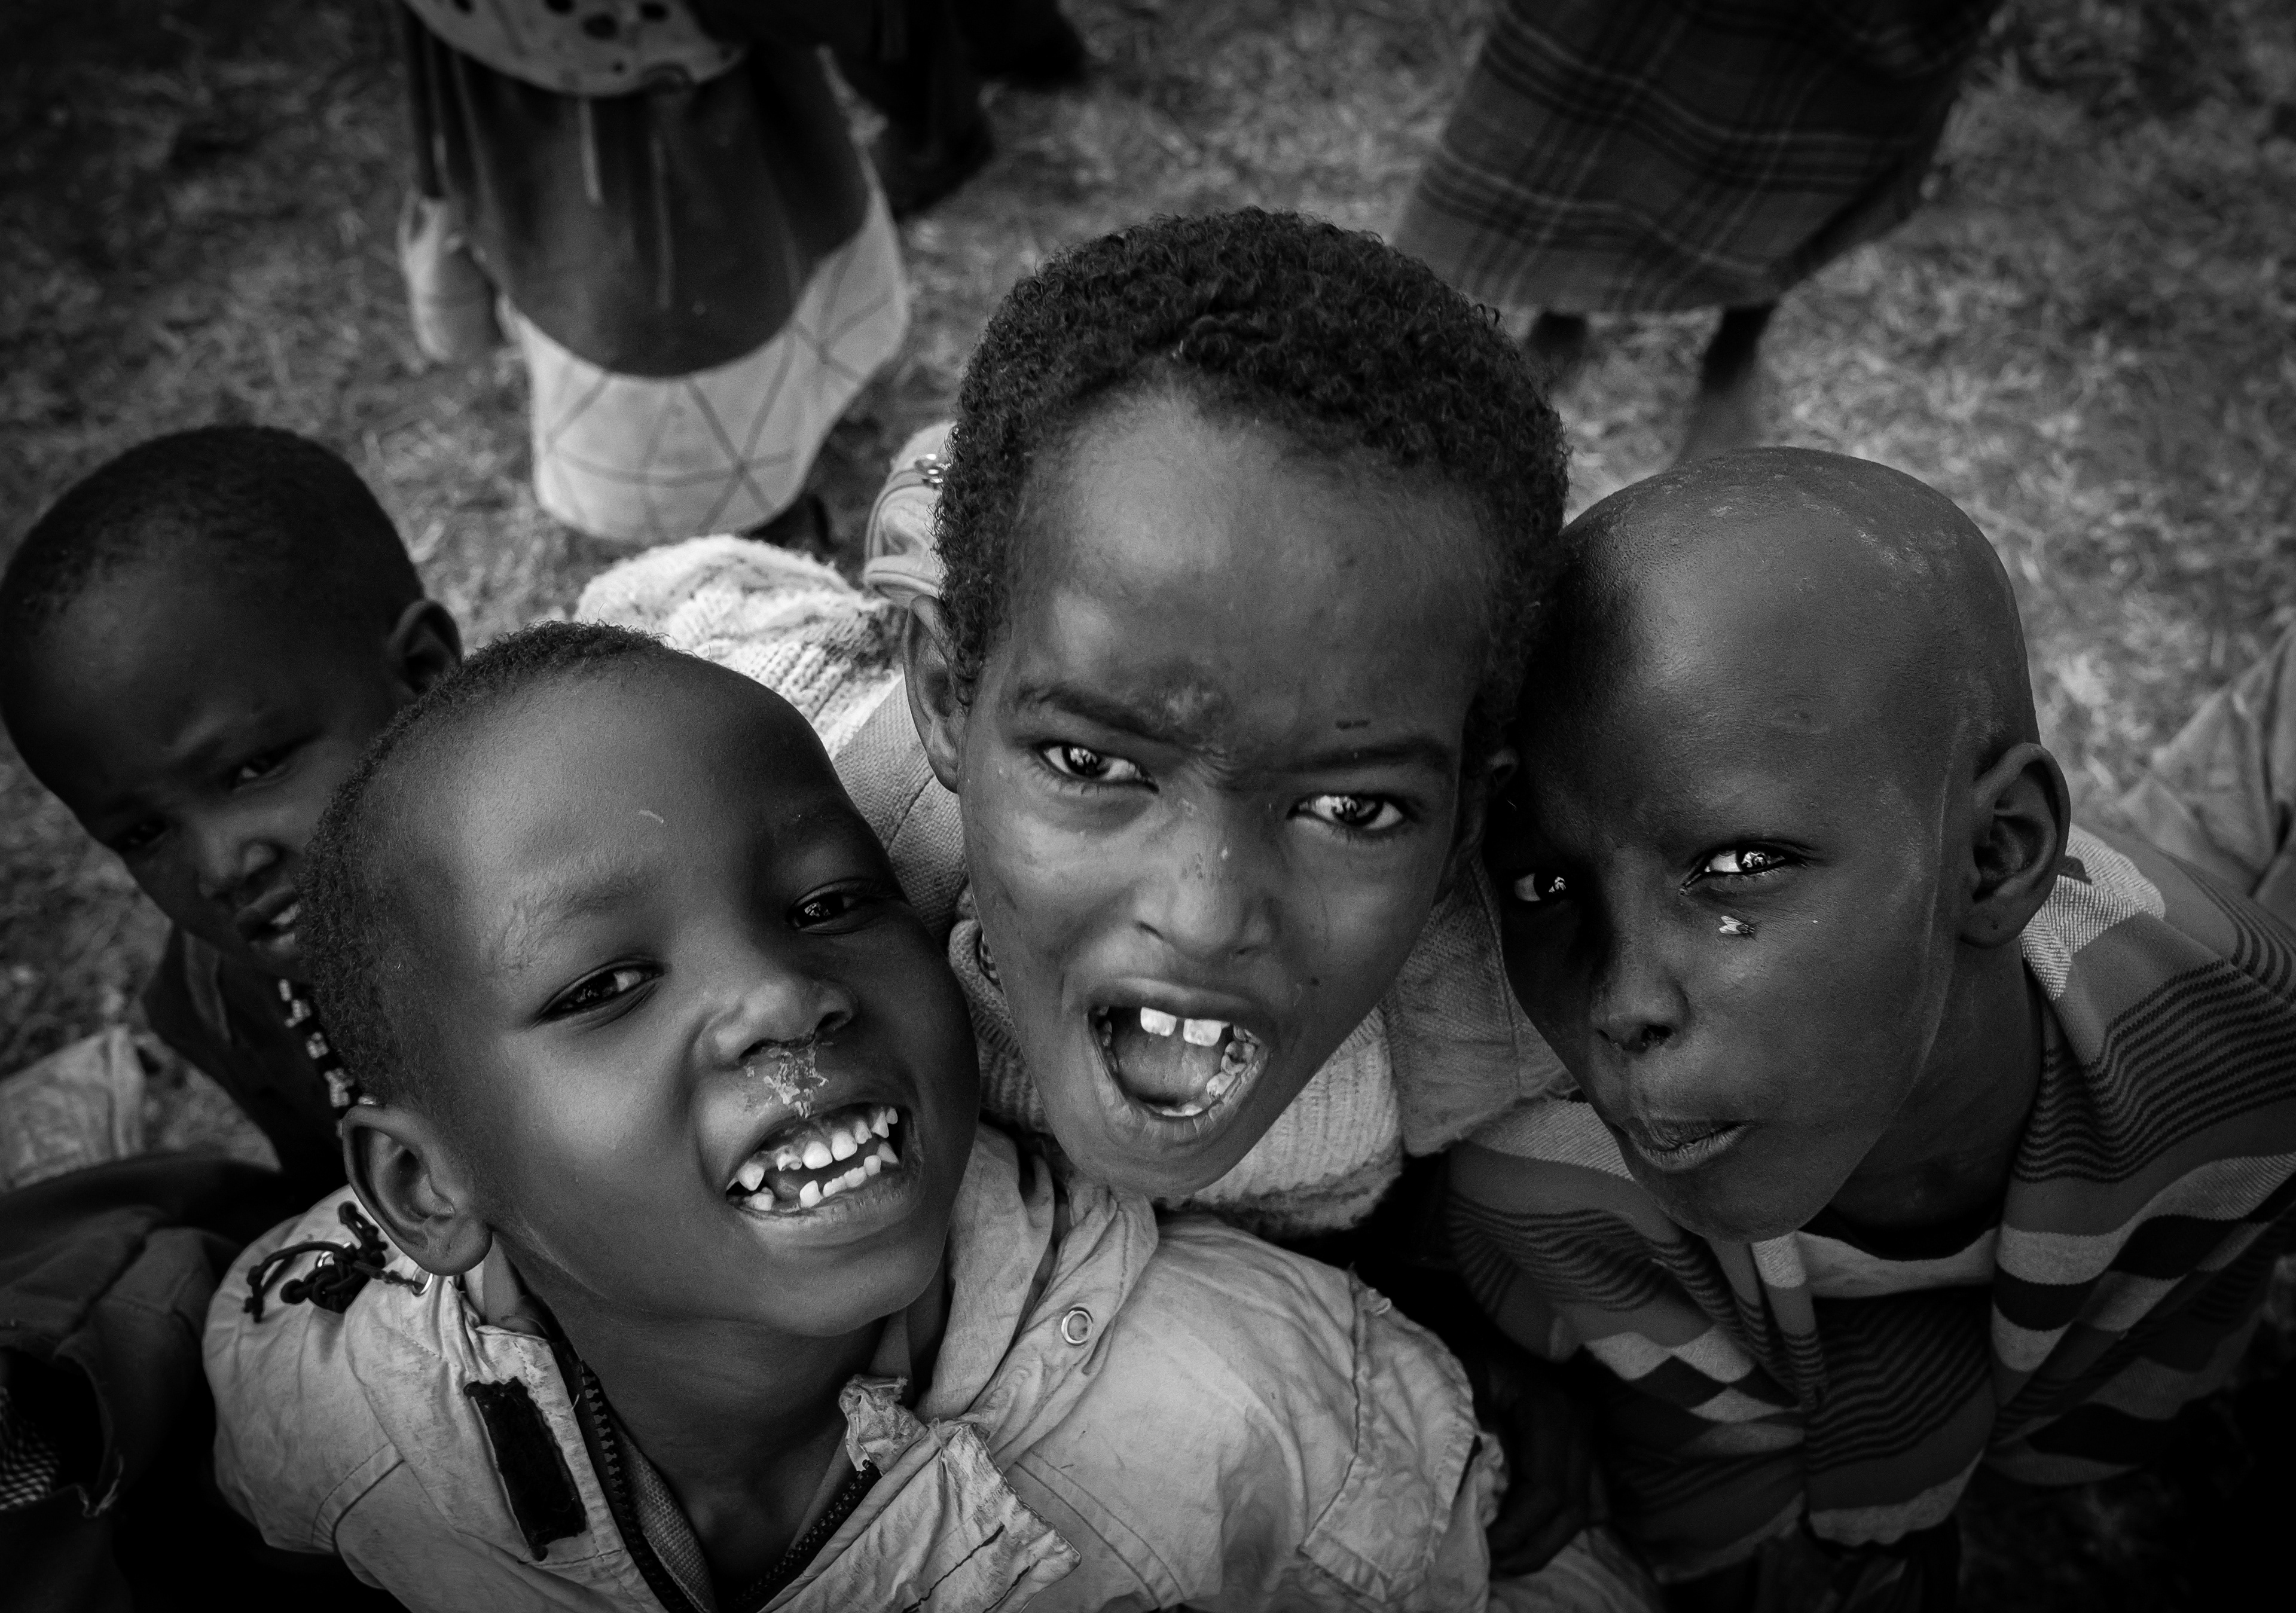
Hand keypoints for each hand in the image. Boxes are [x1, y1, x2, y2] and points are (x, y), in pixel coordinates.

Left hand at [1458, 1320, 1600, 1574]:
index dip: (1517, 1531)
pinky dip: (1569, 1516)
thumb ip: (1466, 1431)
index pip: (1547, 1492)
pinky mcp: (1582, 1428)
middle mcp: (1580, 1420)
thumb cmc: (1463, 1336)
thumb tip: (1469, 1493)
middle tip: (1493, 1566)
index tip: (1482, 1550)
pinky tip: (1537, 1529)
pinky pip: (1592, 1486)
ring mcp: (1587, 1424)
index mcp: (1552, 1409)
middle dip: (1533, 1546)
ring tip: (1509, 1556)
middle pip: (1572, 1507)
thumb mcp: (1459, 1376)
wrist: (1479, 1304)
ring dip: (1551, 1538)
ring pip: (1587, 1503)